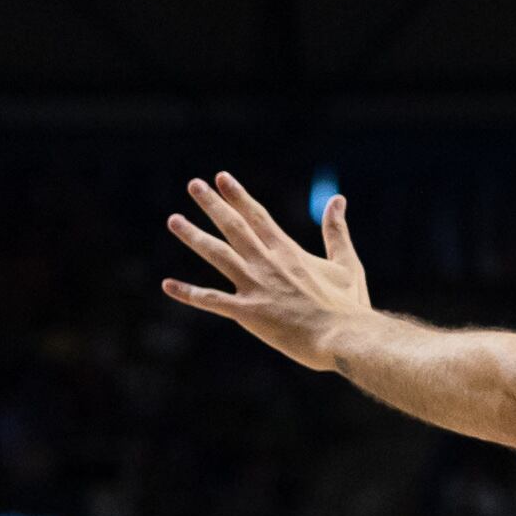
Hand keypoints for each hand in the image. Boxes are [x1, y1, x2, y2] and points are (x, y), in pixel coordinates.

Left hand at [164, 172, 373, 371]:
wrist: (341, 337)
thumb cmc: (347, 305)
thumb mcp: (345, 263)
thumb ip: (337, 231)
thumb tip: (337, 199)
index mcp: (288, 250)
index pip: (257, 215)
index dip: (238, 195)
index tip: (221, 178)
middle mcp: (267, 262)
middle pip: (233, 226)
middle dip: (212, 204)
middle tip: (193, 185)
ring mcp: (254, 285)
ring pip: (217, 254)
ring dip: (193, 236)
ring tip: (174, 220)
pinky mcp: (247, 312)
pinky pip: (211, 300)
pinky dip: (188, 293)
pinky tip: (167, 285)